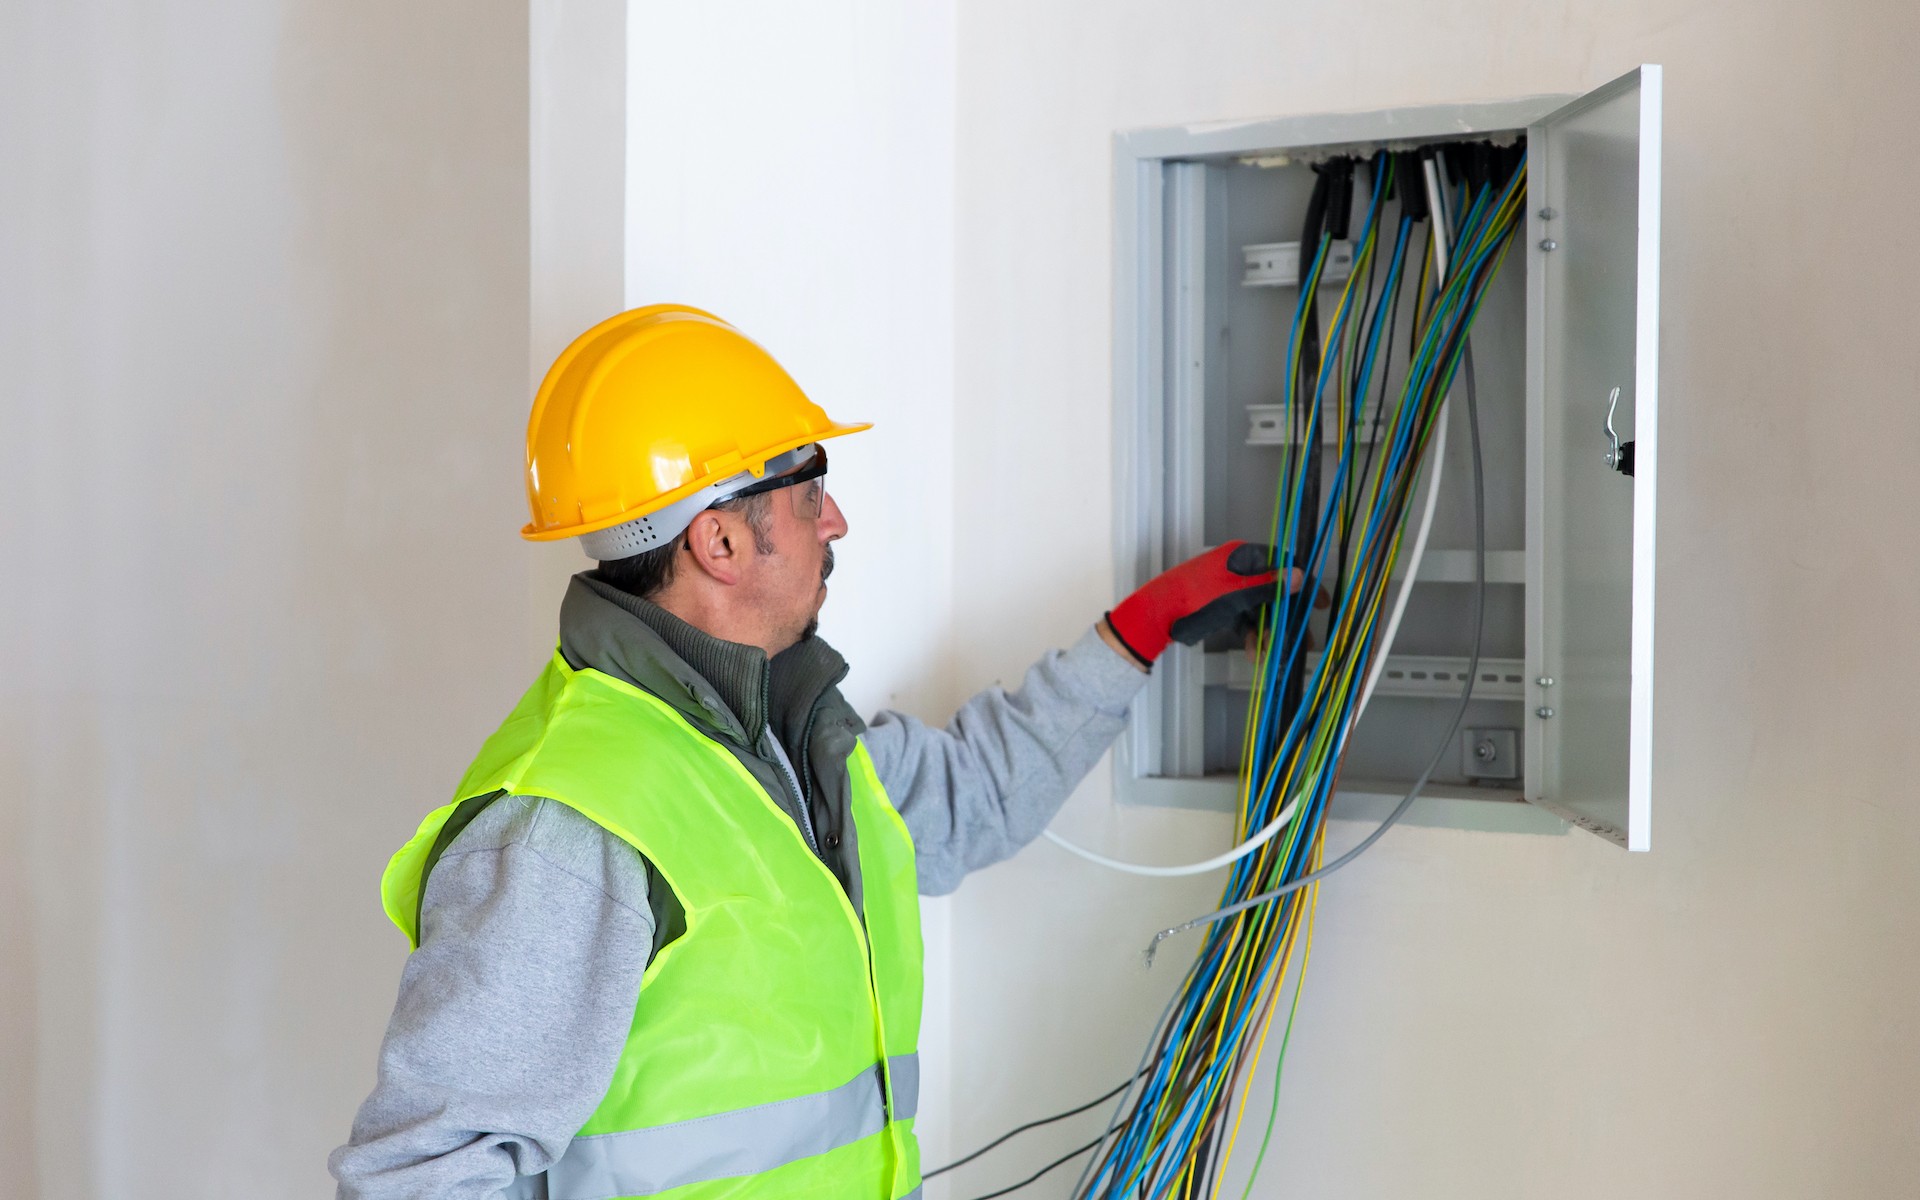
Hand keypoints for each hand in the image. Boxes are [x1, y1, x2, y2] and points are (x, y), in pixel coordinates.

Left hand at [1104, 542, 1303, 668]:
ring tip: (1274, 653)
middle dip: (1287, 618)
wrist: (1156, 616)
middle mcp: (1239, 569)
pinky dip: (1251, 635)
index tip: (1319, 604)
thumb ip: (1269, 587)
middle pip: (1273, 591)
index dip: (1303, 584)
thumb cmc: (1195, 598)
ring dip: (1269, 631)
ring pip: (1260, 609)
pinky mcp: (1222, 606)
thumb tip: (1301, 575)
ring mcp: (1230, 588)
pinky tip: (1254, 653)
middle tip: (1304, 640)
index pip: (1283, 564)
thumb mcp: (1236, 594)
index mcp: (1243, 556)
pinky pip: (1245, 619)